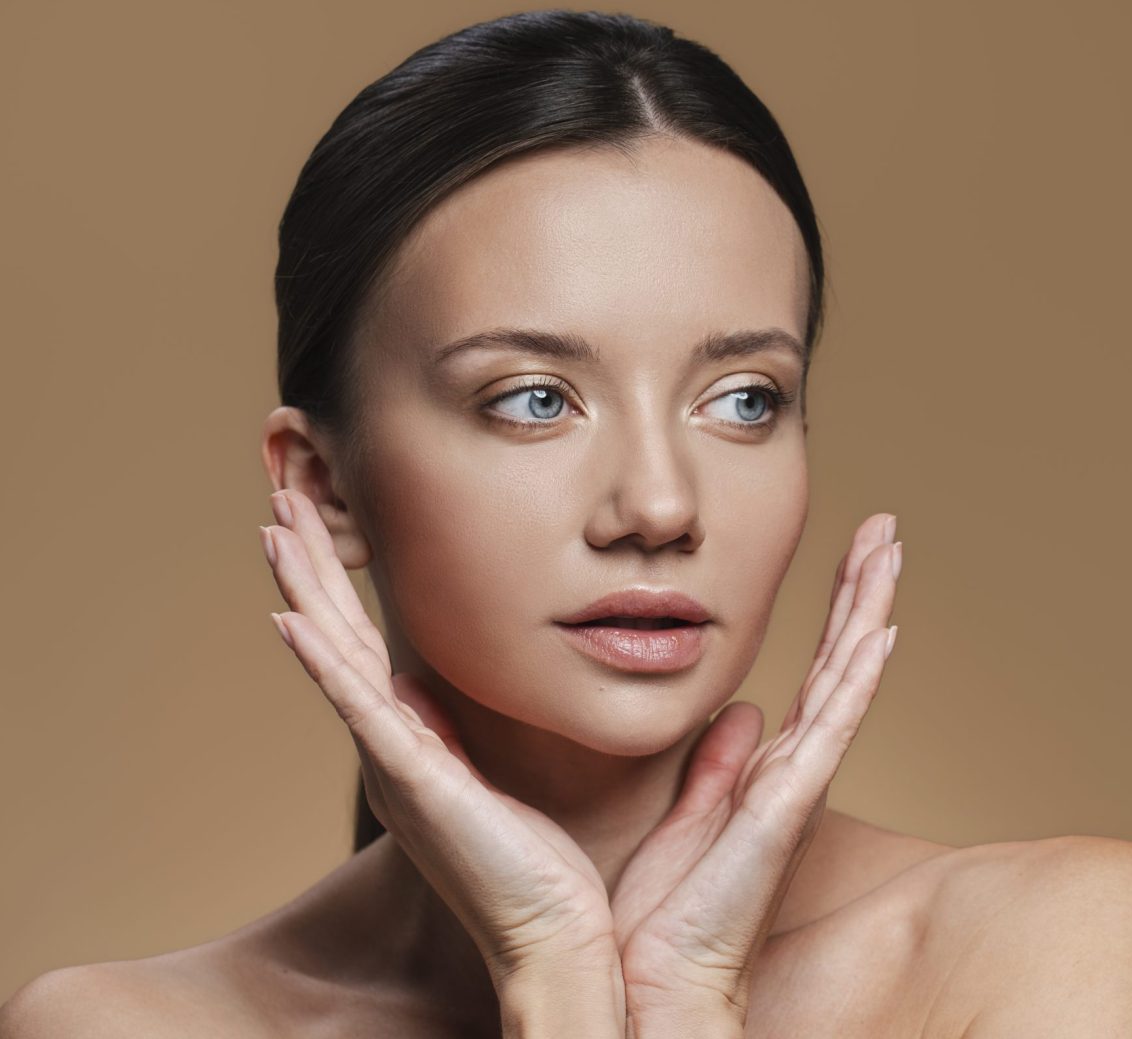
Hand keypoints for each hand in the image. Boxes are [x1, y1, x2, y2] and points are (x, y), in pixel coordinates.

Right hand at [257, 488, 620, 1004]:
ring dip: (304, 591)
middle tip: (281, 501)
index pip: (362, 646)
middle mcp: (391, 747)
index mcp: (411, 742)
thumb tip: (427, 685)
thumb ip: (457, 729)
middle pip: (336, 638)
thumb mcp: (490, 775)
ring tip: (275, 529)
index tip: (320, 527)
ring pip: (336, 658)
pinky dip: (322, 662)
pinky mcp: (416, 781)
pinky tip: (290, 619)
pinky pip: (360, 710)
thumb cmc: (533, 864)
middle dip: (309, 568)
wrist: (551, 934)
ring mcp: (396, 763)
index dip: (336, 587)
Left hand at [609, 513, 900, 1033]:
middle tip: (886, 530)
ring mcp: (796, 786)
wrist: (646, 981)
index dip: (836, 615)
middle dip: (863, 593)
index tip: (850, 557)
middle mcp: (793, 771)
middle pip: (842, 663)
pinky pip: (830, 728)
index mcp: (766, 772)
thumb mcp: (682, 817)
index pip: (813, 675)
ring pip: (846, 678)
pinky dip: (857, 678)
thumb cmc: (657, 913)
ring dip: (869, 610)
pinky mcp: (786, 805)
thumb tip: (741, 712)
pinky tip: (881, 630)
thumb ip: (715, 766)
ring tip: (890, 548)